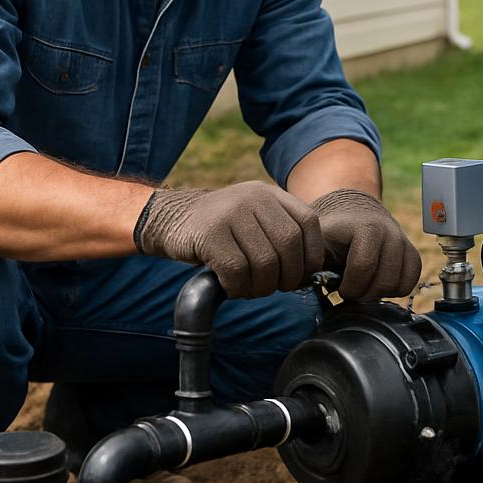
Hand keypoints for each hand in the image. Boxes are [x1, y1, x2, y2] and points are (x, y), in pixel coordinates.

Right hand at [134, 181, 323, 298]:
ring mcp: (230, 213)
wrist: (170, 219)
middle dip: (288, 276)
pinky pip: (236, 271)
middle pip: (288, 244)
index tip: (302, 275)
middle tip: (276, 287)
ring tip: (250, 289)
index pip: (308, 222)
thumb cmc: (220, 230)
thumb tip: (310, 274)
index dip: (312, 254)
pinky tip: (231, 287)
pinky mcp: (209, 234)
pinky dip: (238, 287)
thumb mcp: (253, 217)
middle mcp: (253, 197)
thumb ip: (279, 232)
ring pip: (264, 262)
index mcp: (269, 193)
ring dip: (262, 286)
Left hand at [309, 189, 421, 301]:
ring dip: (379, 294)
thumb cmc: (332, 235)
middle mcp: (390, 232)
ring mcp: (404, 242)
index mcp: (366, 226)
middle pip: (384, 280)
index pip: (363, 265)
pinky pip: (410, 283)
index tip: (339, 288)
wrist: (353, 217)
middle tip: (351, 291)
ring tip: (363, 287)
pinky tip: (377, 284)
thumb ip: (312, 260)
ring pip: (399, 285)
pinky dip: (394, 291)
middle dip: (365, 294)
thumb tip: (306, 282)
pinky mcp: (413, 255)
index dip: (350, 286)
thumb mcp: (318, 242)